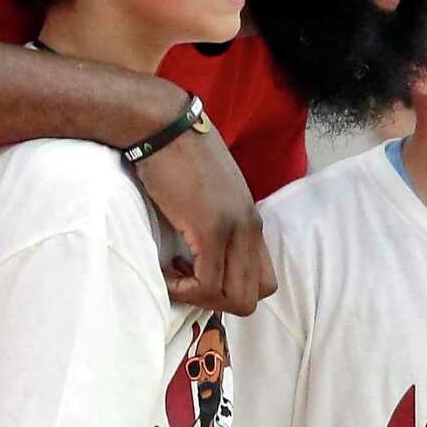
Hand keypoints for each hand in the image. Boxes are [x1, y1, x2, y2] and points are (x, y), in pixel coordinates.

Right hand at [136, 121, 275, 316]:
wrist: (162, 124)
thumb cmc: (176, 153)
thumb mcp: (208, 192)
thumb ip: (216, 221)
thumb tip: (200, 252)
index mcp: (251, 221)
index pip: (264, 280)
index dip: (230, 289)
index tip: (196, 274)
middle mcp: (251, 228)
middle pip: (253, 297)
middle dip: (216, 301)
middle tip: (184, 281)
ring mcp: (234, 229)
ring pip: (235, 299)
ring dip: (199, 298)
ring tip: (173, 274)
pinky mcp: (211, 229)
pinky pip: (206, 284)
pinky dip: (183, 289)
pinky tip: (164, 271)